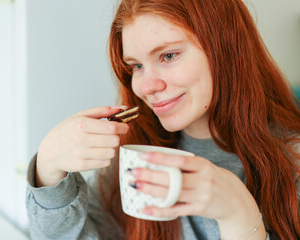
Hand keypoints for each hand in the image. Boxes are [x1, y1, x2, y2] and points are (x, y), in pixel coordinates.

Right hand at [36, 106, 128, 186]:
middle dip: (116, 138)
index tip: (124, 127)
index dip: (123, 127)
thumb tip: (123, 108)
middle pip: (114, 141)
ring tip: (103, 145)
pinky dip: (105, 158)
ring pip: (111, 153)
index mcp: (81, 124)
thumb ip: (103, 111)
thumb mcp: (81, 116)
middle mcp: (80, 139)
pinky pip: (105, 163)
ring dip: (111, 148)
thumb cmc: (68, 131)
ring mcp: (81, 154)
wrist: (50, 151)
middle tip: (111, 136)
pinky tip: (97, 153)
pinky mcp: (82, 165)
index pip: (111, 127)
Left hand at [129, 152, 265, 238]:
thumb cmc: (214, 179)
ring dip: (151, 190)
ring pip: (172, 193)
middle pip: (173, 178)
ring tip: (136, 185)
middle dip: (151, 175)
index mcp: (204, 165)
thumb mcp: (205, 167)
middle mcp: (204, 180)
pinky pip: (176, 210)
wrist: (237, 202)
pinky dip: (160, 210)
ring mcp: (202, 196)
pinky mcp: (200, 210)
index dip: (161, 158)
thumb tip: (157, 159)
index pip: (180, 160)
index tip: (143, 155)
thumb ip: (186, 164)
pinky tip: (146, 207)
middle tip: (133, 172)